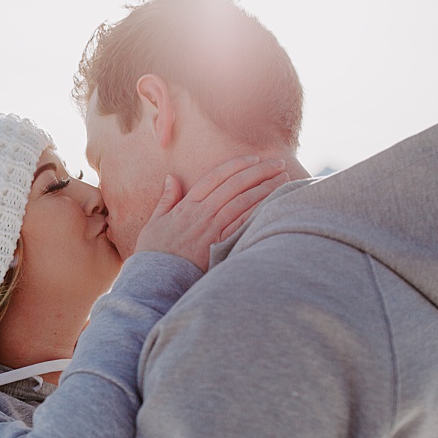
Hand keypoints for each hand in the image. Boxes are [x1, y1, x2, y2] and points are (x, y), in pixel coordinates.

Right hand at [137, 155, 290, 270]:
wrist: (156, 278)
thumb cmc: (154, 251)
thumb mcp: (155, 221)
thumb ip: (166, 198)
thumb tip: (171, 178)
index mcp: (187, 205)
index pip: (215, 177)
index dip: (236, 165)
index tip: (253, 158)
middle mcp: (201, 214)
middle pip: (235, 185)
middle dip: (259, 171)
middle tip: (278, 164)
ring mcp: (212, 229)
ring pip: (243, 202)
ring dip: (265, 188)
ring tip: (283, 180)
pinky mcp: (219, 246)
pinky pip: (243, 225)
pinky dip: (259, 212)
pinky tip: (273, 204)